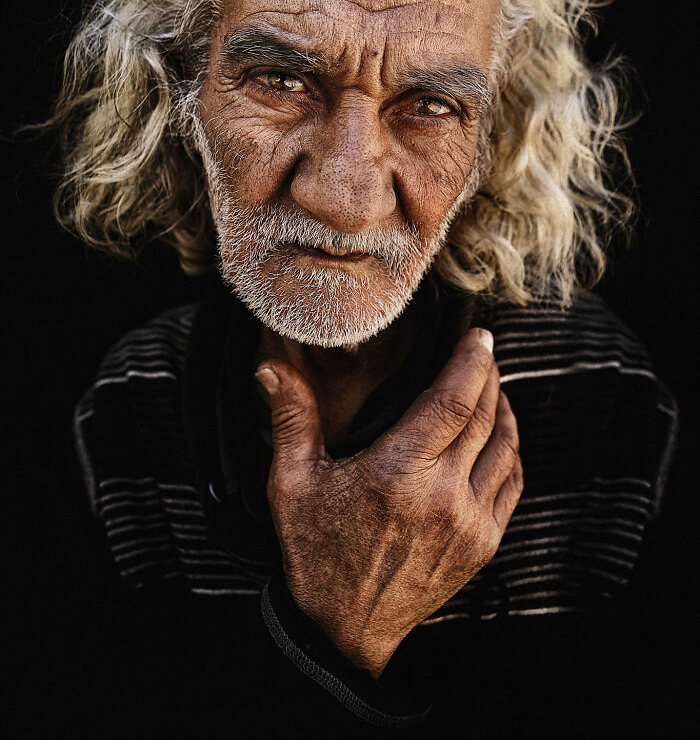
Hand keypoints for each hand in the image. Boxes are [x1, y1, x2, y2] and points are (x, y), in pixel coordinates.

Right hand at [256, 327, 522, 678]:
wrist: (343, 631)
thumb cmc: (316, 554)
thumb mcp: (292, 484)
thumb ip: (291, 418)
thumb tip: (272, 367)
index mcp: (398, 473)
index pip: (453, 401)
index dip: (472, 362)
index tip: (479, 336)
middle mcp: (443, 496)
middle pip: (484, 417)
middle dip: (488, 377)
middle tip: (482, 352)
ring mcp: (470, 523)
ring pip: (505, 447)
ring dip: (503, 410)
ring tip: (491, 387)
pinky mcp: (482, 545)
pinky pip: (511, 483)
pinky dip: (510, 451)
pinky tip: (497, 435)